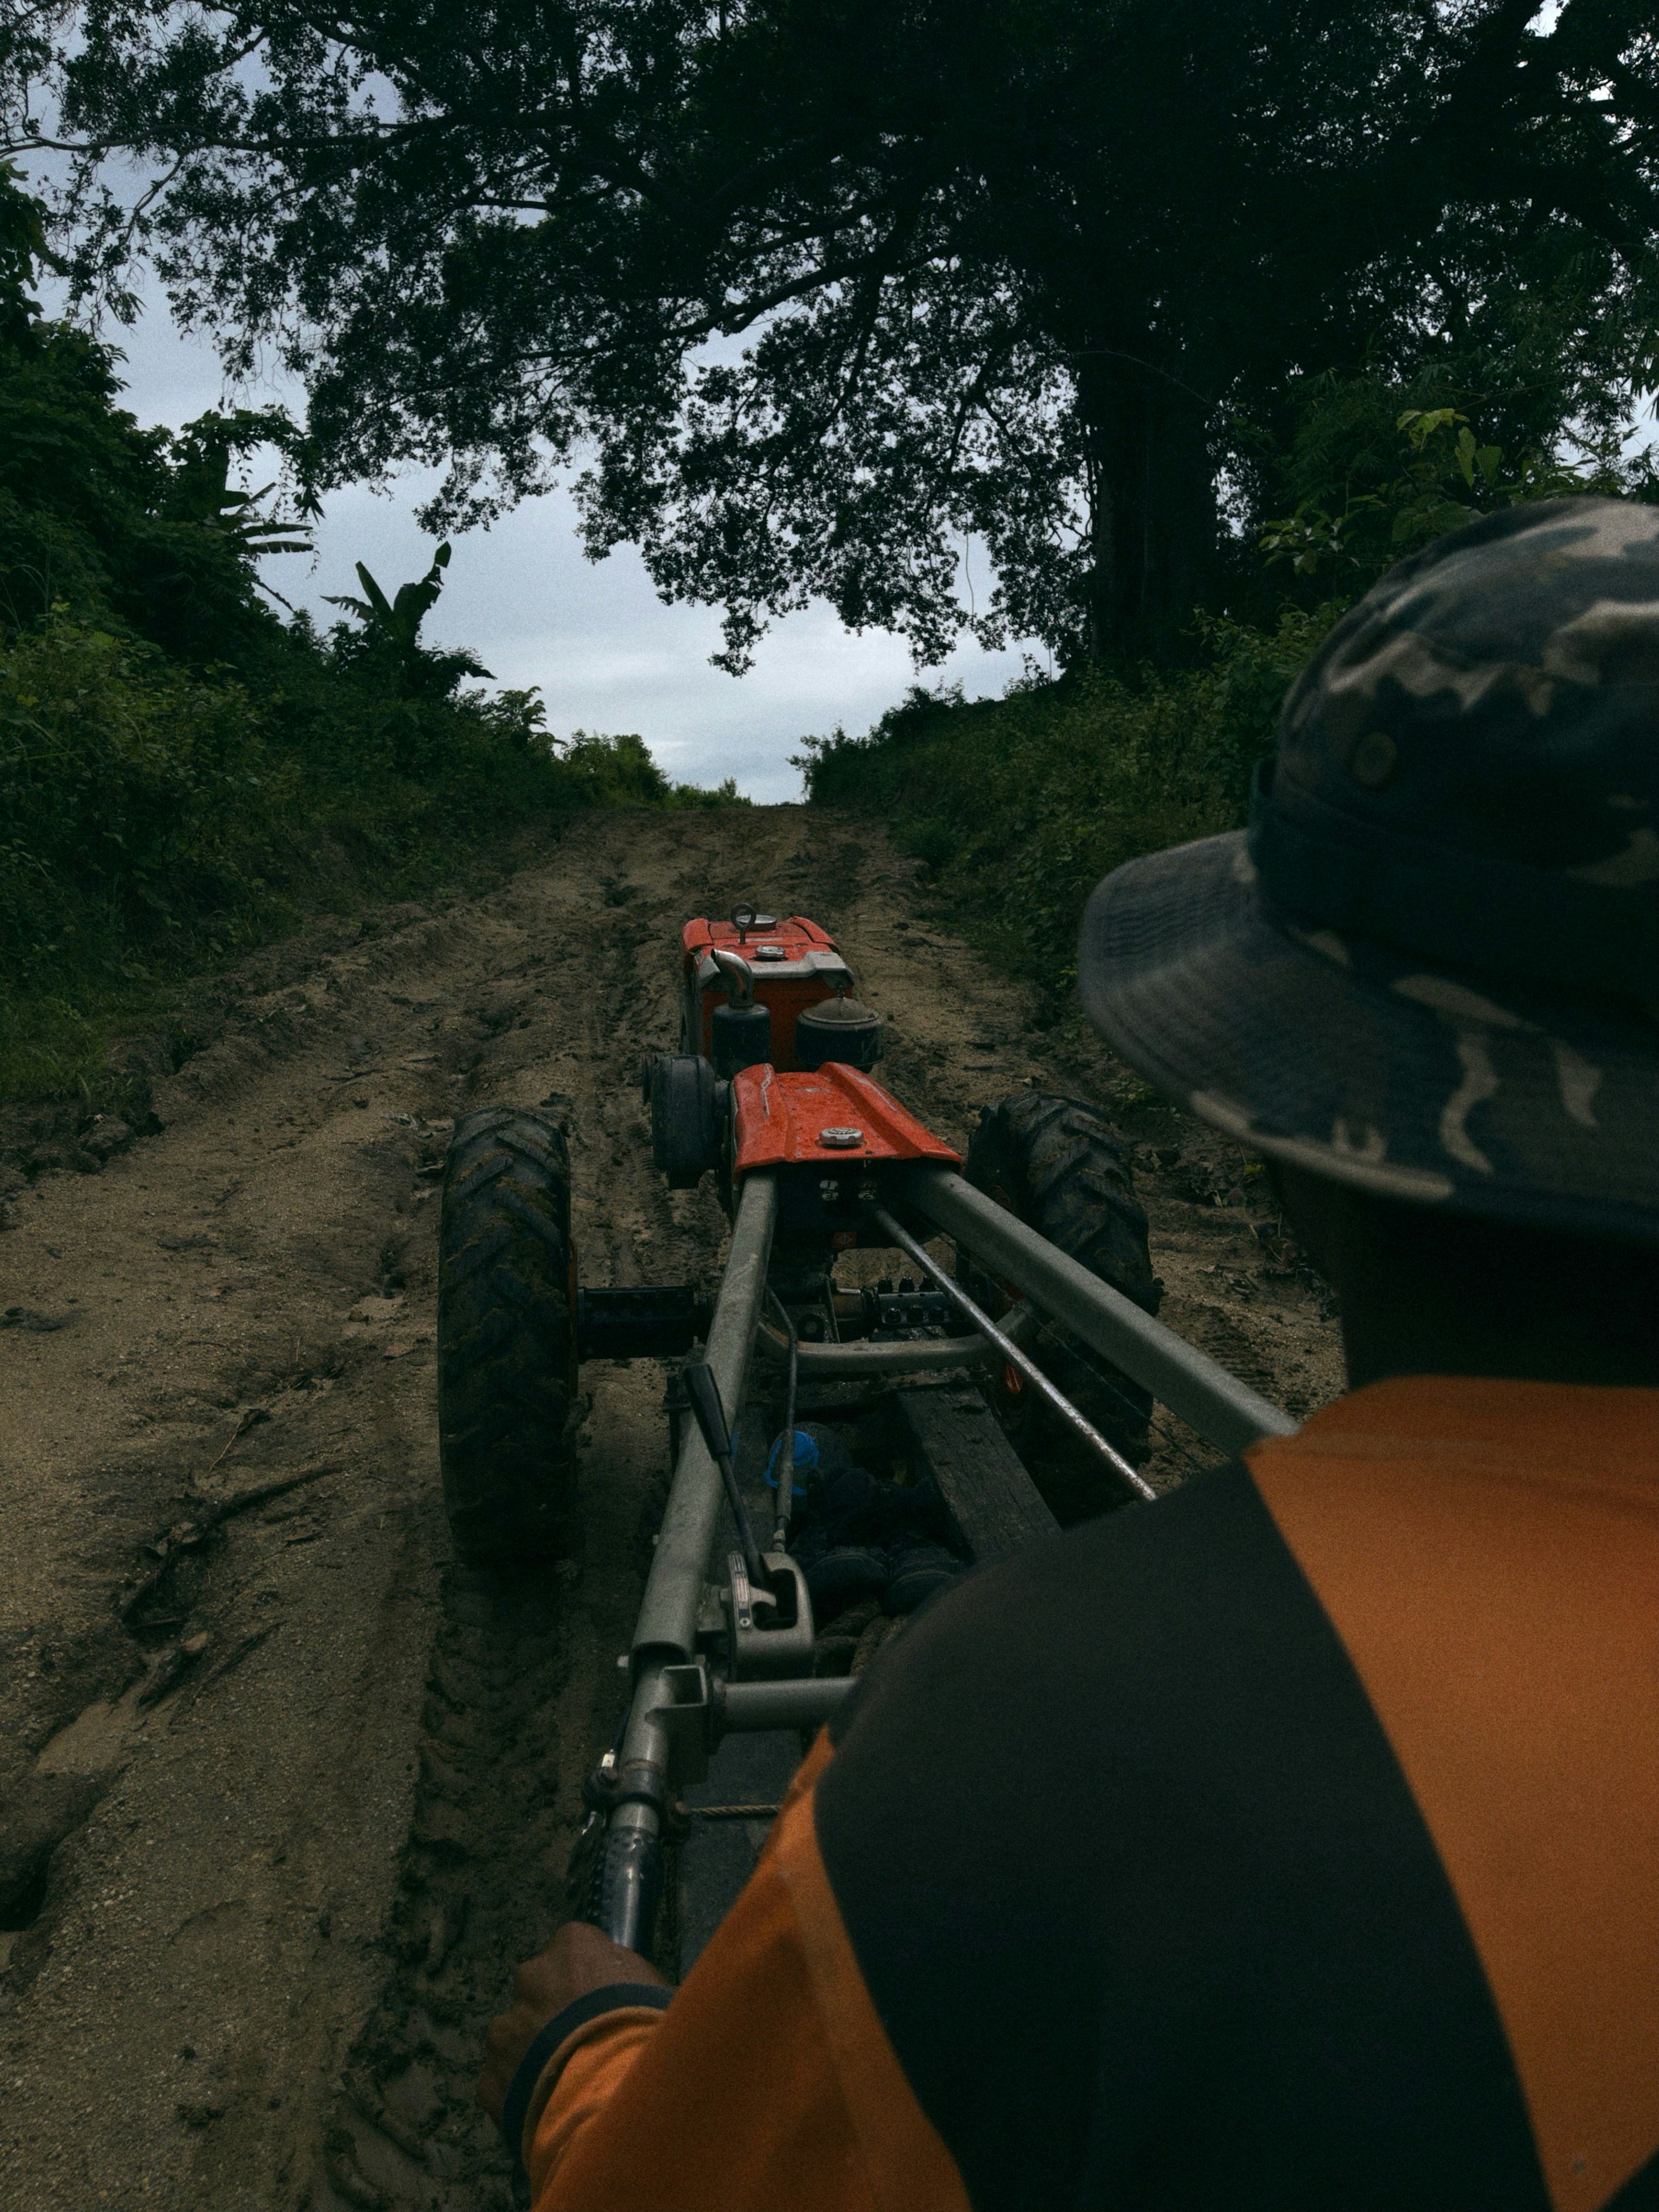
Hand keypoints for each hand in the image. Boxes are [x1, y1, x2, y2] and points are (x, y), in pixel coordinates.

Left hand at [477, 1920, 668, 2121]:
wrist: (611, 2098)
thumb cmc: (644, 2033)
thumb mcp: (654, 1989)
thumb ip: (625, 1980)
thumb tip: (620, 1987)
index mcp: (573, 1946)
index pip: (574, 1948)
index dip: (587, 1978)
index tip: (601, 2001)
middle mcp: (531, 1977)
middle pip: (538, 1987)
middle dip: (553, 2011)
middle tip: (582, 2043)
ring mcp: (505, 2029)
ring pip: (516, 2036)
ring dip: (533, 2053)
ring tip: (565, 2083)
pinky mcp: (490, 2079)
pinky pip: (504, 2082)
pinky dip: (521, 2094)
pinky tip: (548, 2110)